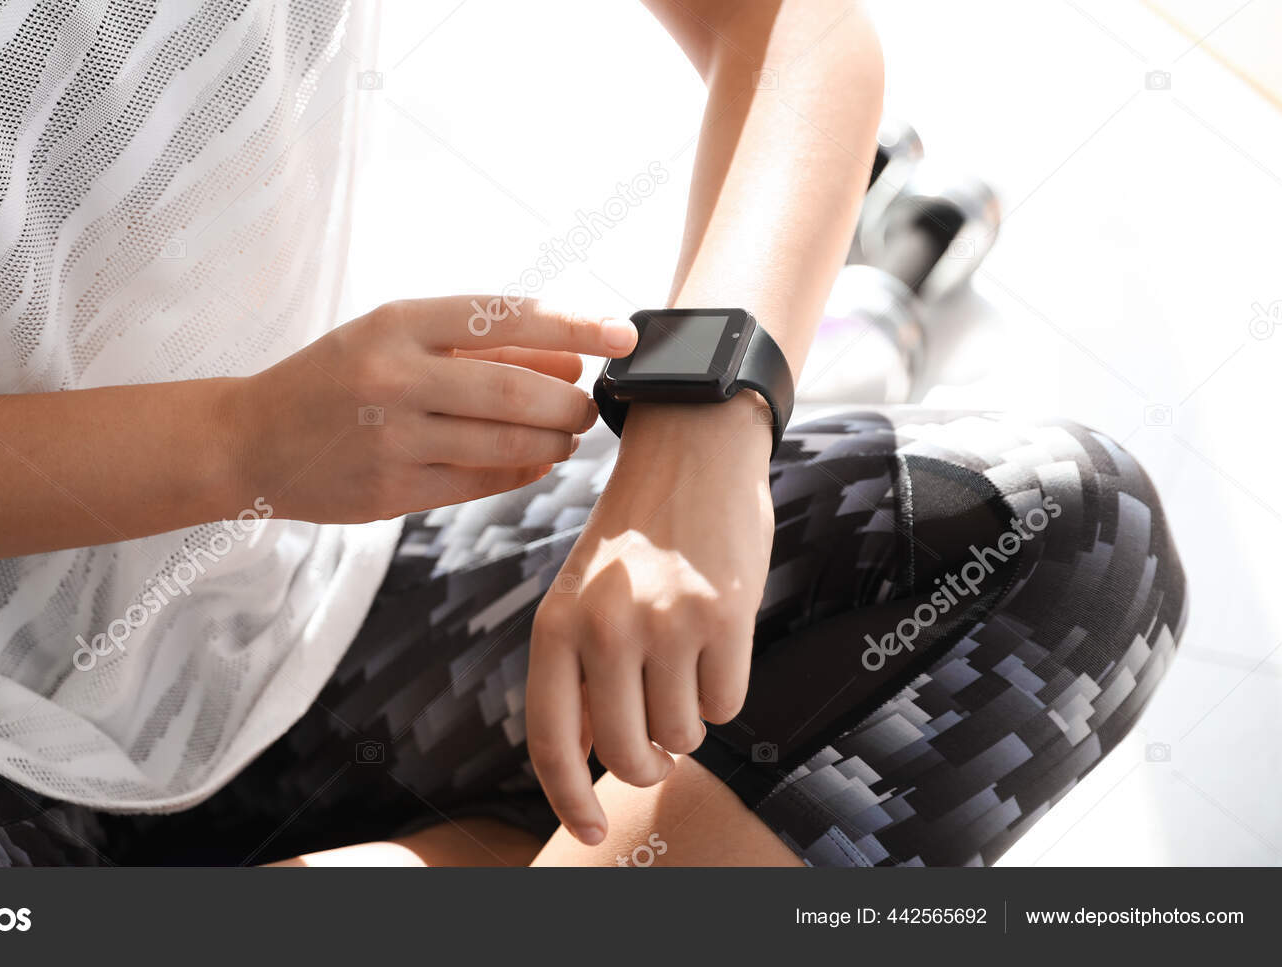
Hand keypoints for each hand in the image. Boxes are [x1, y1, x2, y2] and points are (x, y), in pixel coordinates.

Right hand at [238, 296, 637, 522]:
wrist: (250, 440)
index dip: (575, 322)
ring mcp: (393, 440)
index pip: (506, 316)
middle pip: (516, 389)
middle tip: (588, 404)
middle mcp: (394, 378)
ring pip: (507, 443)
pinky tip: (533, 459)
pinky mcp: (392, 493)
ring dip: (553, 440)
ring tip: (566, 433)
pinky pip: (481, 483)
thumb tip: (571, 352)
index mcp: (396, 324)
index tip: (622, 333)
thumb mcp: (394, 339)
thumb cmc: (335, 379)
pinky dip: (521, 470)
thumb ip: (479, 345)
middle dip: (570, 400)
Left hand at [526, 400, 773, 843]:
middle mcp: (604, 628)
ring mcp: (665, 623)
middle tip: (660, 742)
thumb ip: (579, 675)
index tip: (593, 833)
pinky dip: (725, 688)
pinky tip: (716, 640)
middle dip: (649, 760)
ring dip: (690, 717)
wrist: (690, 449)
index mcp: (555, 626)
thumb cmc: (635, 536)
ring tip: (685, 661)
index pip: (552, 742)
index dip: (571, 799)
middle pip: (628, 755)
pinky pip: (729, 705)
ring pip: (685, 734)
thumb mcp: (582, 596)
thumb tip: (586, 761)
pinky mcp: (724, 616)